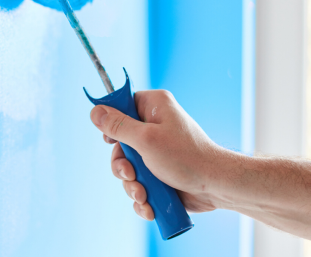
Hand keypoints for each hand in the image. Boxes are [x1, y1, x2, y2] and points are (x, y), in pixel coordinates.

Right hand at [90, 90, 234, 219]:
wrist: (216, 187)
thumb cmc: (186, 157)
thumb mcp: (146, 139)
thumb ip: (118, 126)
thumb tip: (94, 111)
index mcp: (154, 107)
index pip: (122, 105)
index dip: (112, 123)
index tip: (111, 140)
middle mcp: (154, 127)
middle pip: (120, 144)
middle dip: (122, 167)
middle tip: (130, 175)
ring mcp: (156, 152)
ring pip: (127, 168)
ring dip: (131, 186)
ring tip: (144, 195)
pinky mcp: (159, 174)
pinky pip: (139, 183)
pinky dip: (141, 197)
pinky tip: (148, 206)